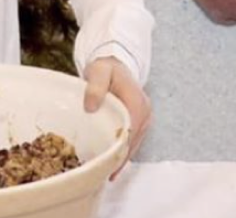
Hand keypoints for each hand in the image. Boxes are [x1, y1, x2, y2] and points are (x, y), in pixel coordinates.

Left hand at [82, 57, 150, 175]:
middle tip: (103, 174)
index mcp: (137, 102)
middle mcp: (145, 111)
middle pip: (133, 141)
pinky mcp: (139, 120)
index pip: (130, 132)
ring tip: (106, 171)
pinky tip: (113, 161)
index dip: (119, 150)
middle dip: (119, 159)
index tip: (107, 165)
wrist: (114, 61)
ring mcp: (144, 117)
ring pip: (133, 143)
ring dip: (121, 157)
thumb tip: (91, 106)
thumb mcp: (98, 71)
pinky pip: (132, 139)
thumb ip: (95, 86)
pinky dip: (123, 150)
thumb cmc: (106, 67)